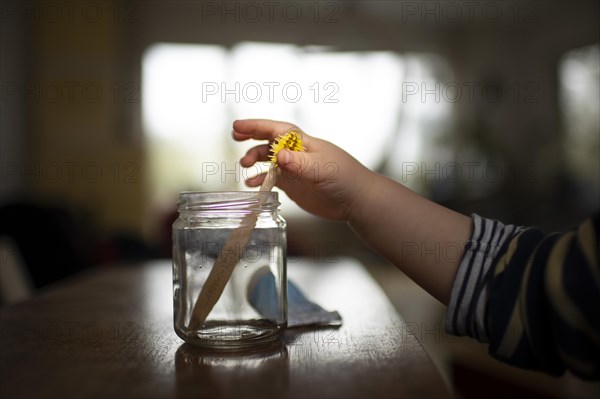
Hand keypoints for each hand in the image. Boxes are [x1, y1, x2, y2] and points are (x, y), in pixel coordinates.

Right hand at [233, 119, 372, 220]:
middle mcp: (296, 153)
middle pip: (269, 140)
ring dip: (254, 160)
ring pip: (268, 159)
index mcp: (304, 143)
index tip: (238, 126)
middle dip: (251, 136)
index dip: (256, 126)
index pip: (276, 130)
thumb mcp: (322, 169)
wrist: (356, 200)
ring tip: (244, 167)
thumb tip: (278, 155)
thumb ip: (300, 163)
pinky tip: (252, 184)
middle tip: (234, 136)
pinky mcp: (294, 184)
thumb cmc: (345, 178)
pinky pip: (271, 178)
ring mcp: (294, 169)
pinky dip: (260, 180)